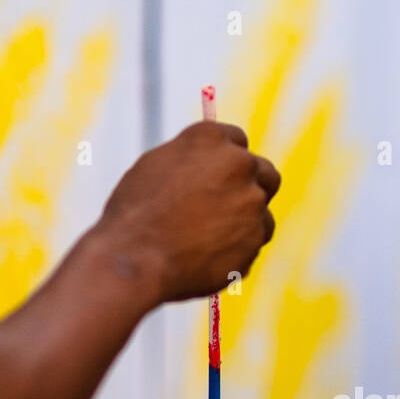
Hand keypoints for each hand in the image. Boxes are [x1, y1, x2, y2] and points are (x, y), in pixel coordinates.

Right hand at [101, 121, 280, 302]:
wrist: (136, 260)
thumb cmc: (135, 215)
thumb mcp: (156, 168)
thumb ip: (192, 161)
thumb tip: (207, 165)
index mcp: (210, 138)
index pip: (237, 140)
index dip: (229, 161)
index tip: (224, 176)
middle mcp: (238, 164)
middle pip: (264, 172)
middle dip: (253, 187)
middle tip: (233, 207)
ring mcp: (252, 201)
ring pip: (262, 212)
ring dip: (245, 223)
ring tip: (209, 241)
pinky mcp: (256, 236)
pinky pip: (255, 242)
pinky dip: (240, 250)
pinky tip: (211, 257)